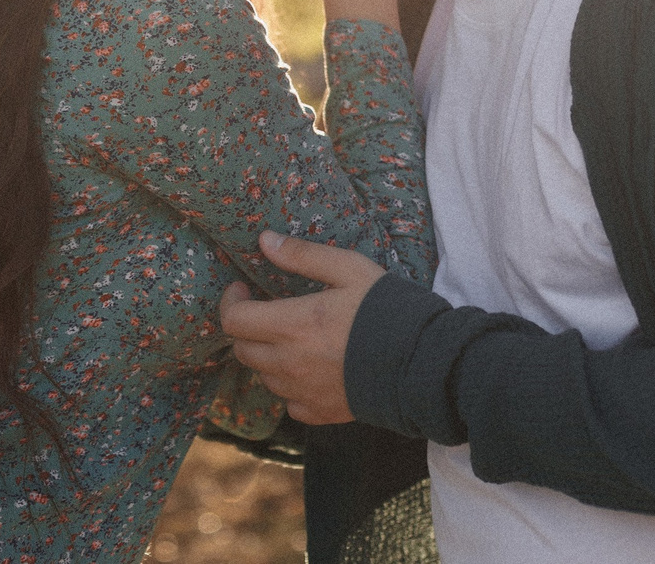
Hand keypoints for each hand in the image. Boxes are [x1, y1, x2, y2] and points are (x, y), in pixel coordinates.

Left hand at [219, 230, 388, 424]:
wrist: (423, 364)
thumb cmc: (387, 310)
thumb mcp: (348, 269)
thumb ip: (303, 256)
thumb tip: (265, 241)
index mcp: (292, 325)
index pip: (234, 320)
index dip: (231, 302)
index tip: (243, 289)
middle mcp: (289, 363)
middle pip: (243, 350)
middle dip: (247, 328)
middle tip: (266, 312)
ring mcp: (303, 392)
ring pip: (264, 376)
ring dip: (268, 356)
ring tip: (290, 339)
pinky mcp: (320, 413)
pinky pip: (289, 402)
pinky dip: (290, 387)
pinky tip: (308, 371)